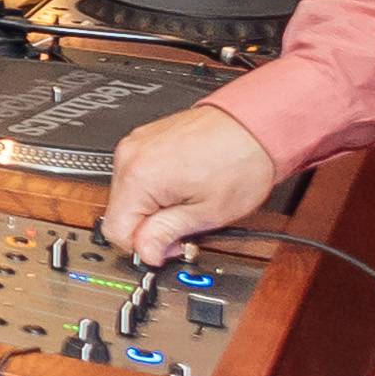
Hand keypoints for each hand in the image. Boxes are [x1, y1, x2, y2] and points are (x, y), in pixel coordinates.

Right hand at [102, 103, 281, 265]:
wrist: (257, 123)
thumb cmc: (241, 160)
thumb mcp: (207, 213)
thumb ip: (167, 234)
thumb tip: (145, 252)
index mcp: (138, 176)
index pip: (116, 231)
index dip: (144, 246)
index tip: (168, 246)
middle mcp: (129, 156)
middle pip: (120, 212)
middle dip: (148, 225)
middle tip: (185, 224)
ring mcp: (136, 143)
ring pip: (127, 194)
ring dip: (152, 206)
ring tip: (188, 200)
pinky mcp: (145, 138)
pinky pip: (137, 174)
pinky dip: (155, 186)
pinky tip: (182, 184)